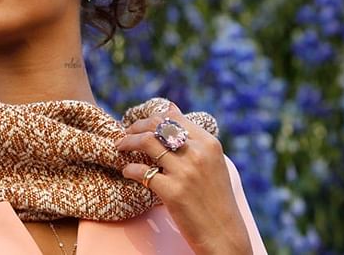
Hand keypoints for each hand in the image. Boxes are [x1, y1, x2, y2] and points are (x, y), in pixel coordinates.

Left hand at [114, 102, 252, 254]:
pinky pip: (141, 171)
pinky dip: (129, 169)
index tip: (139, 124)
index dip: (150, 118)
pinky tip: (127, 171)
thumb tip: (170, 108)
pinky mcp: (173, 192)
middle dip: (136, 126)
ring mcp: (185, 172)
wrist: (224, 234)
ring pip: (146, 142)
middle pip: (157, 125)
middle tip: (125, 133)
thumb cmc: (215, 198)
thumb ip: (192, 137)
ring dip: (127, 142)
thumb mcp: (212, 162)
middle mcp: (197, 153)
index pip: (172, 118)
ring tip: (120, 147)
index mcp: (208, 143)